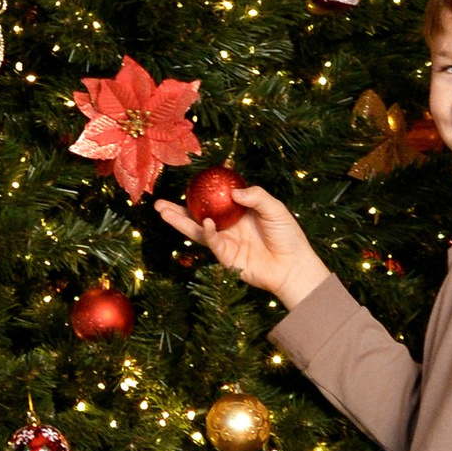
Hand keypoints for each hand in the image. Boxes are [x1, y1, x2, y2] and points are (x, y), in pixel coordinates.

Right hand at [154, 179, 330, 310]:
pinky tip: (204, 223)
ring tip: (163, 212)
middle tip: (159, 202)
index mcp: (238, 212)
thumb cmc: (288, 236)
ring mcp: (225, 242)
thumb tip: (234, 192)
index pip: (214, 200)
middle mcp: (228, 226)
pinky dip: (207, 232)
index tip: (187, 184)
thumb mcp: (275, 209)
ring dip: (180, 222)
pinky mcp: (226, 257)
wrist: (293, 266)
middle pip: (198, 216)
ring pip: (197, 230)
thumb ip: (256, 197)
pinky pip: (213, 242)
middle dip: (178, 209)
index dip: (200, 193)